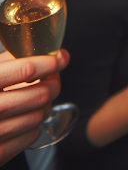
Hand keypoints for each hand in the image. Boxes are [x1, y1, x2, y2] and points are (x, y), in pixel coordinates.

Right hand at [0, 49, 68, 164]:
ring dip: (46, 105)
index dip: (50, 62)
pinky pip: (31, 136)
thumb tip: (41, 51)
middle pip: (40, 94)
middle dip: (53, 85)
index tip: (61, 58)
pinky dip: (35, 125)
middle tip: (53, 80)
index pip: (26, 70)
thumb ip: (7, 61)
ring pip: (38, 115)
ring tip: (39, 99)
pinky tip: (26, 118)